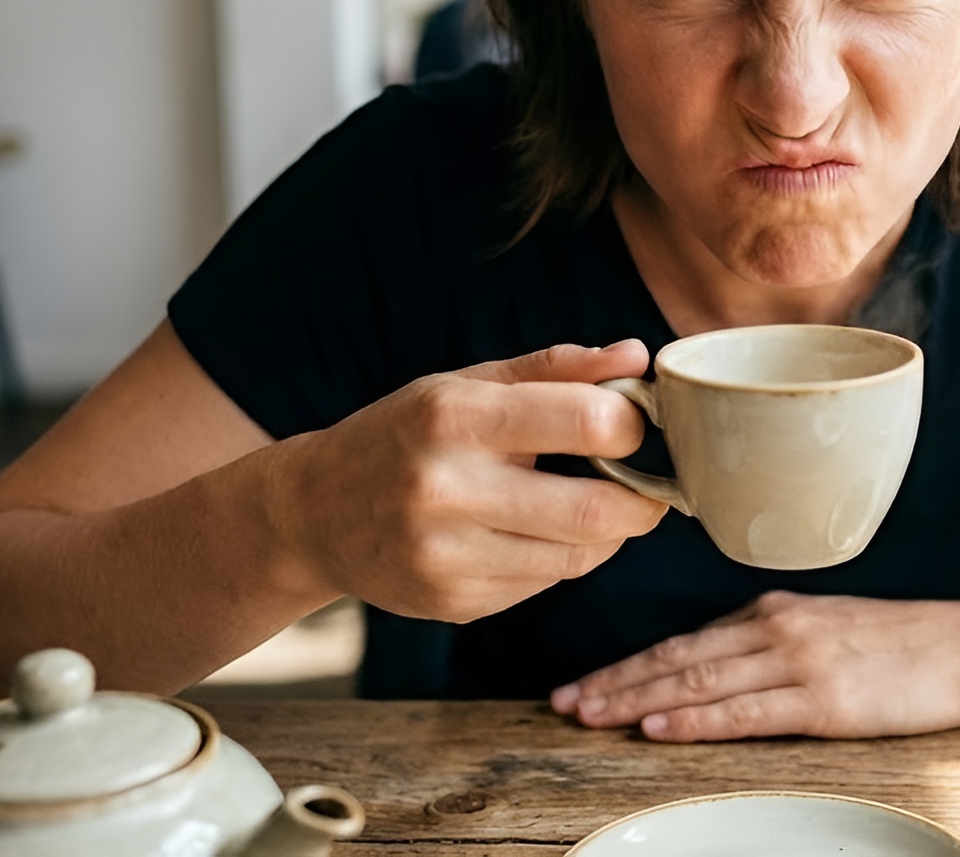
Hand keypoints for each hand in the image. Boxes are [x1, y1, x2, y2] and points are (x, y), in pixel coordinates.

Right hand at [276, 341, 667, 622]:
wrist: (312, 513)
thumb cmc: (404, 436)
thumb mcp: (466, 385)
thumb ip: (555, 369)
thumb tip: (635, 357)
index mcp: (455, 419)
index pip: (588, 423)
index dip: (633, 427)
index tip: (634, 427)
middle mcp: (447, 490)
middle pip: (596, 509)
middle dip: (642, 499)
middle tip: (647, 484)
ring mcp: (447, 555)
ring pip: (578, 556)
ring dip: (606, 533)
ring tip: (589, 503)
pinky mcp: (453, 601)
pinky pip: (544, 584)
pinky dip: (561, 558)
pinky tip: (534, 533)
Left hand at [551, 591, 959, 740]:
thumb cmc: (910, 644)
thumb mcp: (830, 627)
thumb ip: (774, 640)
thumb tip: (722, 661)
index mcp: (775, 611)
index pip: (685, 641)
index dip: (629, 664)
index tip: (585, 682)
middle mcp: (776, 628)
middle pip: (677, 658)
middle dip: (614, 681)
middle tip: (563, 701)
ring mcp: (798, 662)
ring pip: (698, 682)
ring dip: (636, 700)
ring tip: (590, 715)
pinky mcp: (824, 700)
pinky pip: (745, 712)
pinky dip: (695, 720)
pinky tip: (659, 728)